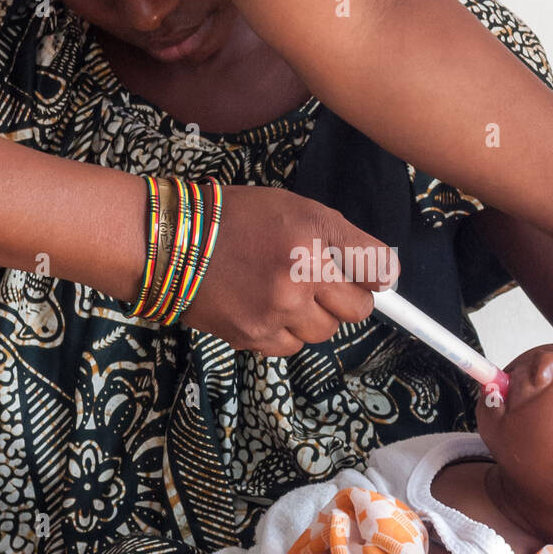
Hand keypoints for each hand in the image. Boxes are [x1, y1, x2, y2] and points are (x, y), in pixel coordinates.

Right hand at [184, 186, 396, 355]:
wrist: (173, 245)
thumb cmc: (235, 219)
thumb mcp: (293, 207)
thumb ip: (338, 237)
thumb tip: (379, 272)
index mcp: (313, 233)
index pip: (377, 266)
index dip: (378, 274)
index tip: (372, 276)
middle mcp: (300, 274)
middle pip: (358, 309)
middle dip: (349, 299)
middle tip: (325, 286)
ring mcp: (278, 310)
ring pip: (326, 331)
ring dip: (315, 317)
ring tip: (288, 295)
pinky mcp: (255, 336)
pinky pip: (293, 346)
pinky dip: (287, 332)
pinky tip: (267, 310)